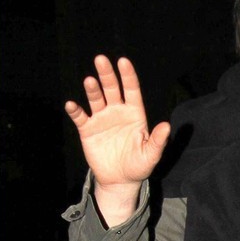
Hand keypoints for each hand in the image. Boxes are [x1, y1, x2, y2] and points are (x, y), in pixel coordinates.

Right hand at [64, 55, 169, 192]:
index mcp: (134, 114)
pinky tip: (72, 105)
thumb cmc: (138, 166)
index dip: (128, 76)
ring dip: (92, 89)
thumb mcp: (151, 155)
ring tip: (89, 81)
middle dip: (107, 74)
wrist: (120, 181)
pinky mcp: (88, 130)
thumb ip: (157, 140)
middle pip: (112, 88)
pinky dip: (75, 111)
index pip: (132, 90)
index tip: (123, 61)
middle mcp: (117, 112)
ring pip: (96, 99)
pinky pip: (80, 117)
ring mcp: (102, 119)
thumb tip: (167, 126)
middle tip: (101, 59)